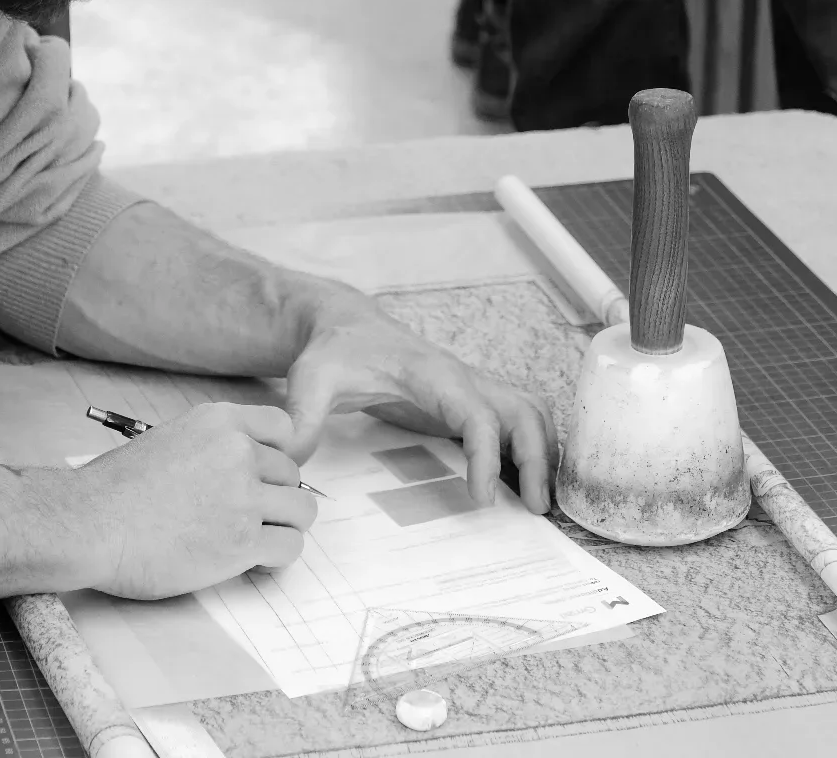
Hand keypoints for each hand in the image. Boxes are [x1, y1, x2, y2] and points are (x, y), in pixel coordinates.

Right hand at [73, 402, 317, 599]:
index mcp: (219, 422)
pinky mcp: (243, 541)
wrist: (88, 525)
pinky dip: (276, 557)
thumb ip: (210, 448)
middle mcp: (239, 452)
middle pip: (292, 475)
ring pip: (301, 511)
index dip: (276, 456)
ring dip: (282, 528)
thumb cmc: (112, 490)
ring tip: (253, 541)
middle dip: (274, 498)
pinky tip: (251, 561)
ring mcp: (244, 496)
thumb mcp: (167, 440)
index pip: (283, 428)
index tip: (260, 477)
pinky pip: (289, 546)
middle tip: (245, 519)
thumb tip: (237, 471)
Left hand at [282, 291, 557, 510]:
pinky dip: (535, 447)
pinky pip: (517, 420)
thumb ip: (302, 417)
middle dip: (537, 458)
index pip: (477, 413)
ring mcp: (470, 388)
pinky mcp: (468, 402)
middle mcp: (462, 378)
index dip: (486, 456)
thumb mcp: (311, 379)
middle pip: (523, 412)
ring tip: (541, 502)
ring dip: (545, 452)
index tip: (481, 499)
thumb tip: (291, 460)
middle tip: (535, 510)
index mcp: (432, 374)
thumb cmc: (334, 352)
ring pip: (530, 413)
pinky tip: (528, 484)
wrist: (346, 327)